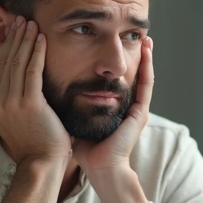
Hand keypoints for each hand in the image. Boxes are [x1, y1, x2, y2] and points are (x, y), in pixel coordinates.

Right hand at [0, 16, 70, 165]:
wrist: (42, 165)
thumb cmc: (38, 145)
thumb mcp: (20, 120)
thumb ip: (18, 100)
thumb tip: (25, 82)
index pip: (0, 69)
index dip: (7, 48)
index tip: (15, 32)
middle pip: (6, 62)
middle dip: (14, 38)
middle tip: (20, 20)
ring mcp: (11, 103)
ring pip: (17, 62)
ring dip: (25, 40)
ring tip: (31, 23)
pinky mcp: (28, 104)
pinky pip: (32, 70)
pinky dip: (37, 52)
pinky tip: (42, 38)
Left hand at [72, 37, 154, 173]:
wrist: (100, 168)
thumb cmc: (87, 150)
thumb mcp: (79, 119)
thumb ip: (73, 104)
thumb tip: (54, 88)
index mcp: (117, 108)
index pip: (121, 80)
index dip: (120, 63)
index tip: (114, 44)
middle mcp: (130, 106)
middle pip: (135, 75)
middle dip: (136, 55)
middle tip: (137, 35)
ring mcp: (138, 109)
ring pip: (145, 77)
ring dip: (147, 57)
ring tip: (147, 39)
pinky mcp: (140, 113)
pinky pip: (146, 86)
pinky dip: (147, 68)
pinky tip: (147, 54)